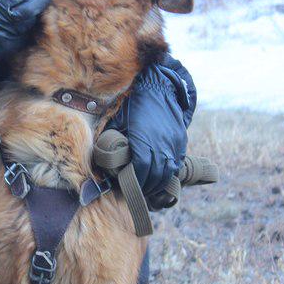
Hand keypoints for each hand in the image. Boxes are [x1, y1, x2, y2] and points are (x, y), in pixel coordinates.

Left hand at [106, 54, 196, 206]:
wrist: (158, 89)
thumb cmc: (134, 107)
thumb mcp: (118, 122)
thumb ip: (112, 141)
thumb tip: (102, 161)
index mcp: (144, 138)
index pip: (142, 168)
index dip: (135, 181)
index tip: (128, 187)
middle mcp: (162, 143)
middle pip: (156, 174)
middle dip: (146, 187)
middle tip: (135, 194)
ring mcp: (174, 143)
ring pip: (168, 172)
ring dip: (158, 184)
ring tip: (147, 190)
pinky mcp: (180, 142)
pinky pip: (176, 164)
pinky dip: (168, 175)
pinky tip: (159, 180)